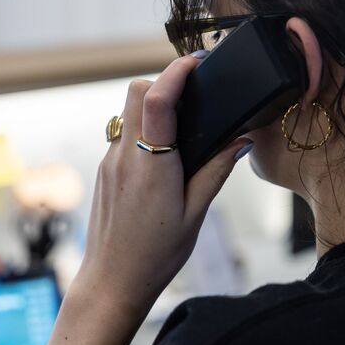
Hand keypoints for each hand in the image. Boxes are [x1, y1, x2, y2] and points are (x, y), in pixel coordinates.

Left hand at [75, 54, 252, 311]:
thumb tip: (240, 141)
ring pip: (126, 111)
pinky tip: (162, 157)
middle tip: (191, 96)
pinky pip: (121, 134)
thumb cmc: (155, 255)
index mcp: (152, 167)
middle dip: (163, 83)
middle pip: (135, 92)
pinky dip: (142, 131)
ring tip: (180, 130)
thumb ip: (216, 172)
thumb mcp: (195, 215)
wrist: (112, 281)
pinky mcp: (104, 171)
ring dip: (152, 107)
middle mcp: (125, 157)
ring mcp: (109, 162)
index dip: (177, 72)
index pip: (158, 100)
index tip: (196, 63)